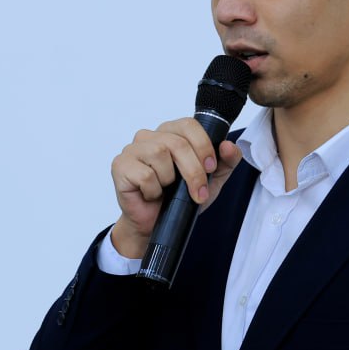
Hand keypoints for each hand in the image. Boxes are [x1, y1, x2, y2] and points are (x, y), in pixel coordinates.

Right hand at [109, 121, 241, 257]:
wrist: (154, 224)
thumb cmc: (179, 199)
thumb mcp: (211, 181)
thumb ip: (226, 162)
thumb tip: (229, 146)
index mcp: (171, 133)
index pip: (189, 125)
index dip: (203, 146)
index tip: (211, 168)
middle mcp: (150, 136)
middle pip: (177, 143)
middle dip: (193, 170)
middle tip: (198, 191)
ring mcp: (132, 149)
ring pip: (160, 154)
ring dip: (170, 180)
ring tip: (167, 190)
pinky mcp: (120, 165)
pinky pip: (144, 174)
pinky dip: (153, 190)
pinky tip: (151, 194)